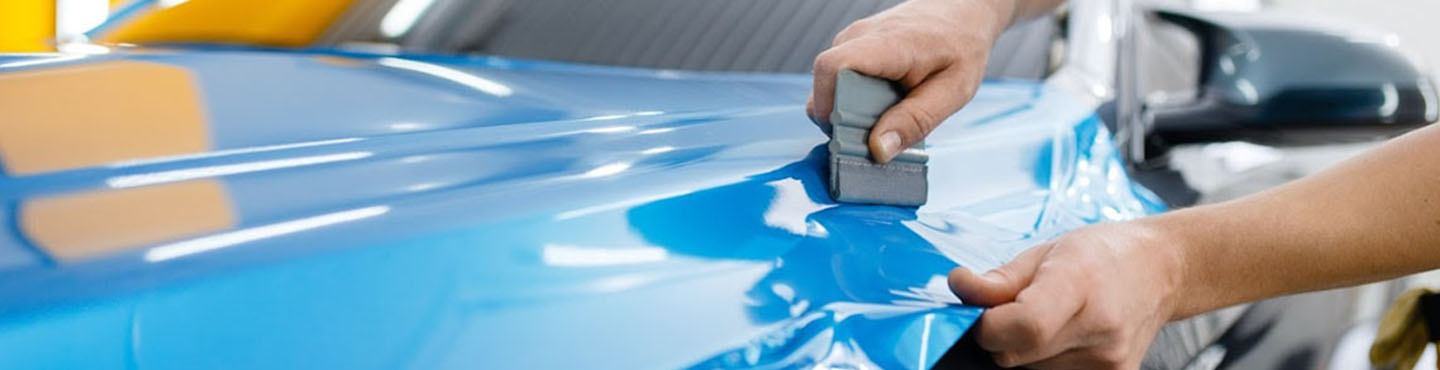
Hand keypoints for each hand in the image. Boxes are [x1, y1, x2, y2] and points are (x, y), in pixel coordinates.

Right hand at [808, 0, 1012, 162]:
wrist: (961, 13)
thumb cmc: (961, 47)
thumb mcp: (953, 91)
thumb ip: (915, 121)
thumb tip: (878, 149)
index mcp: (887, 45)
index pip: (832, 68)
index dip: (829, 106)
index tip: (849, 135)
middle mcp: (859, 37)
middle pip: (827, 87)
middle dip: (844, 120)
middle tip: (879, 135)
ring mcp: (852, 40)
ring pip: (831, 87)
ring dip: (851, 111)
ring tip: (888, 115)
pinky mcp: (852, 49)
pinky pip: (840, 82)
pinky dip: (855, 101)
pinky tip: (884, 103)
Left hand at [947, 222, 1185, 368]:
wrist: (1161, 269)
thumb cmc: (1104, 253)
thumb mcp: (1046, 250)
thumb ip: (1000, 278)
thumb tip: (962, 289)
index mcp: (1080, 283)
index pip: (1024, 325)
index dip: (988, 325)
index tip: (980, 311)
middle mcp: (1100, 328)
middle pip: (1015, 356)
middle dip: (1000, 336)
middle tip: (1015, 308)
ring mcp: (1110, 361)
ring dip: (1024, 349)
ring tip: (1050, 316)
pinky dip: (1045, 359)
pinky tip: (1064, 335)